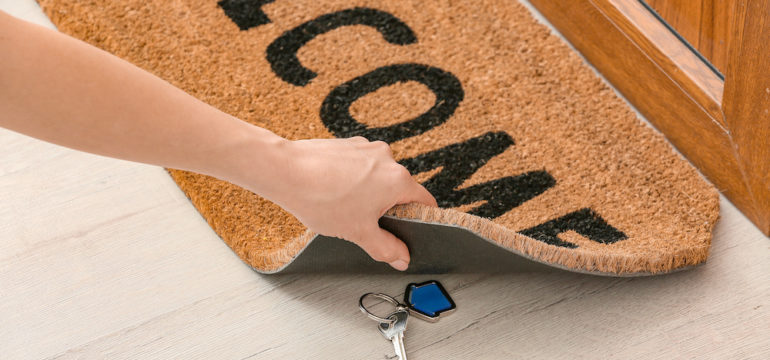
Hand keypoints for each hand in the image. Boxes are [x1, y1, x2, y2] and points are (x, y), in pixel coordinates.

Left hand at [272, 136, 436, 270]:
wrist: (286, 171)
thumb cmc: (321, 199)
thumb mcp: (358, 232)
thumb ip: (386, 248)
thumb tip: (402, 258)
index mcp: (398, 180)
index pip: (425, 202)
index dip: (420, 219)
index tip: (409, 230)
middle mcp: (388, 158)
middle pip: (400, 189)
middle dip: (386, 208)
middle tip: (365, 222)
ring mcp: (368, 148)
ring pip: (378, 177)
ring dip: (368, 192)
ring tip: (343, 204)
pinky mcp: (349, 144)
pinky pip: (360, 166)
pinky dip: (352, 178)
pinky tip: (333, 189)